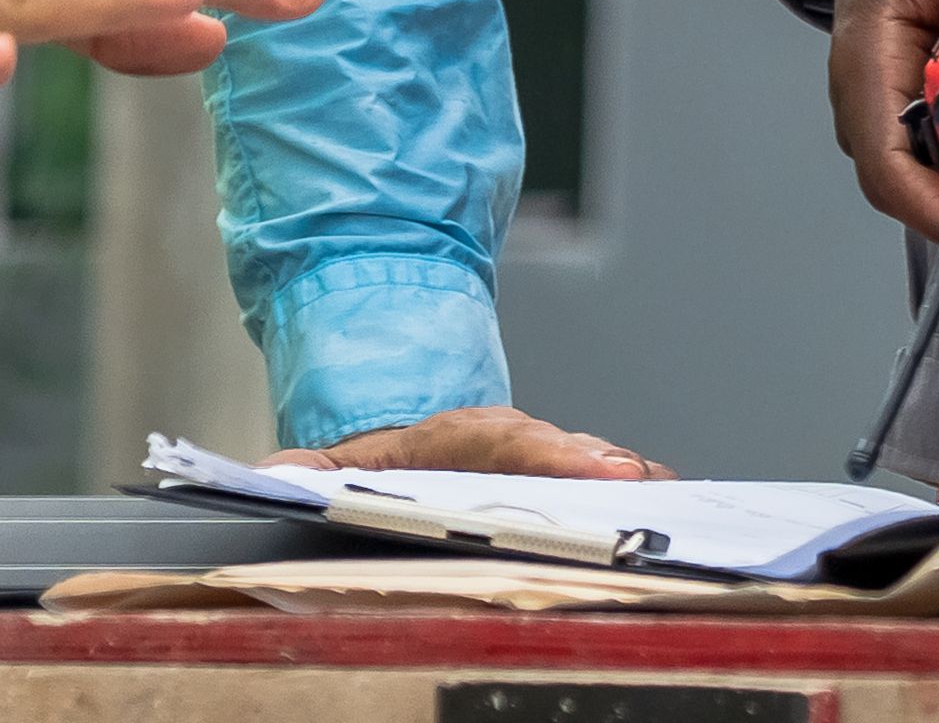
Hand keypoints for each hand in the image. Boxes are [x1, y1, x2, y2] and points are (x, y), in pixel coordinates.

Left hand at [281, 404, 665, 482]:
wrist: (392, 437)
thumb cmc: (367, 467)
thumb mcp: (325, 468)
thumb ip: (302, 472)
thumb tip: (273, 475)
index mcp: (442, 439)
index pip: (495, 440)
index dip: (544, 453)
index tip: (589, 467)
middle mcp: (495, 440)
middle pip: (549, 448)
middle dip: (593, 464)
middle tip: (636, 482)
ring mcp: (526, 455)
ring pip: (576, 460)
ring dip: (618, 475)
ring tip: (661, 495)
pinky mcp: (546, 476)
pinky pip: (590, 478)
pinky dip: (629, 485)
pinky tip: (665, 501)